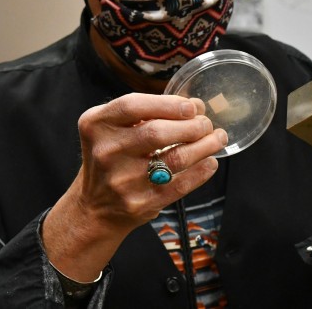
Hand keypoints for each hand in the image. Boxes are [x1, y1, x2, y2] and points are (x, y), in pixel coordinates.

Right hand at [43, 93, 226, 280]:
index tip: (192, 106)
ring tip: (217, 139)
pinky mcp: (140, 203)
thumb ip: (145, 113)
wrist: (94, 208)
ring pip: (175, 158)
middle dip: (192, 125)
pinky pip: (180, 185)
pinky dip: (201, 172)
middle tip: (206, 124)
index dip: (168, 104)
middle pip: (157, 132)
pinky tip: (210, 162)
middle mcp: (106, 152)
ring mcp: (122, 181)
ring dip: (204, 146)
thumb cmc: (111, 158)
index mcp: (96, 125)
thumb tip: (194, 106)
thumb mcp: (112, 129)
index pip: (133, 106)